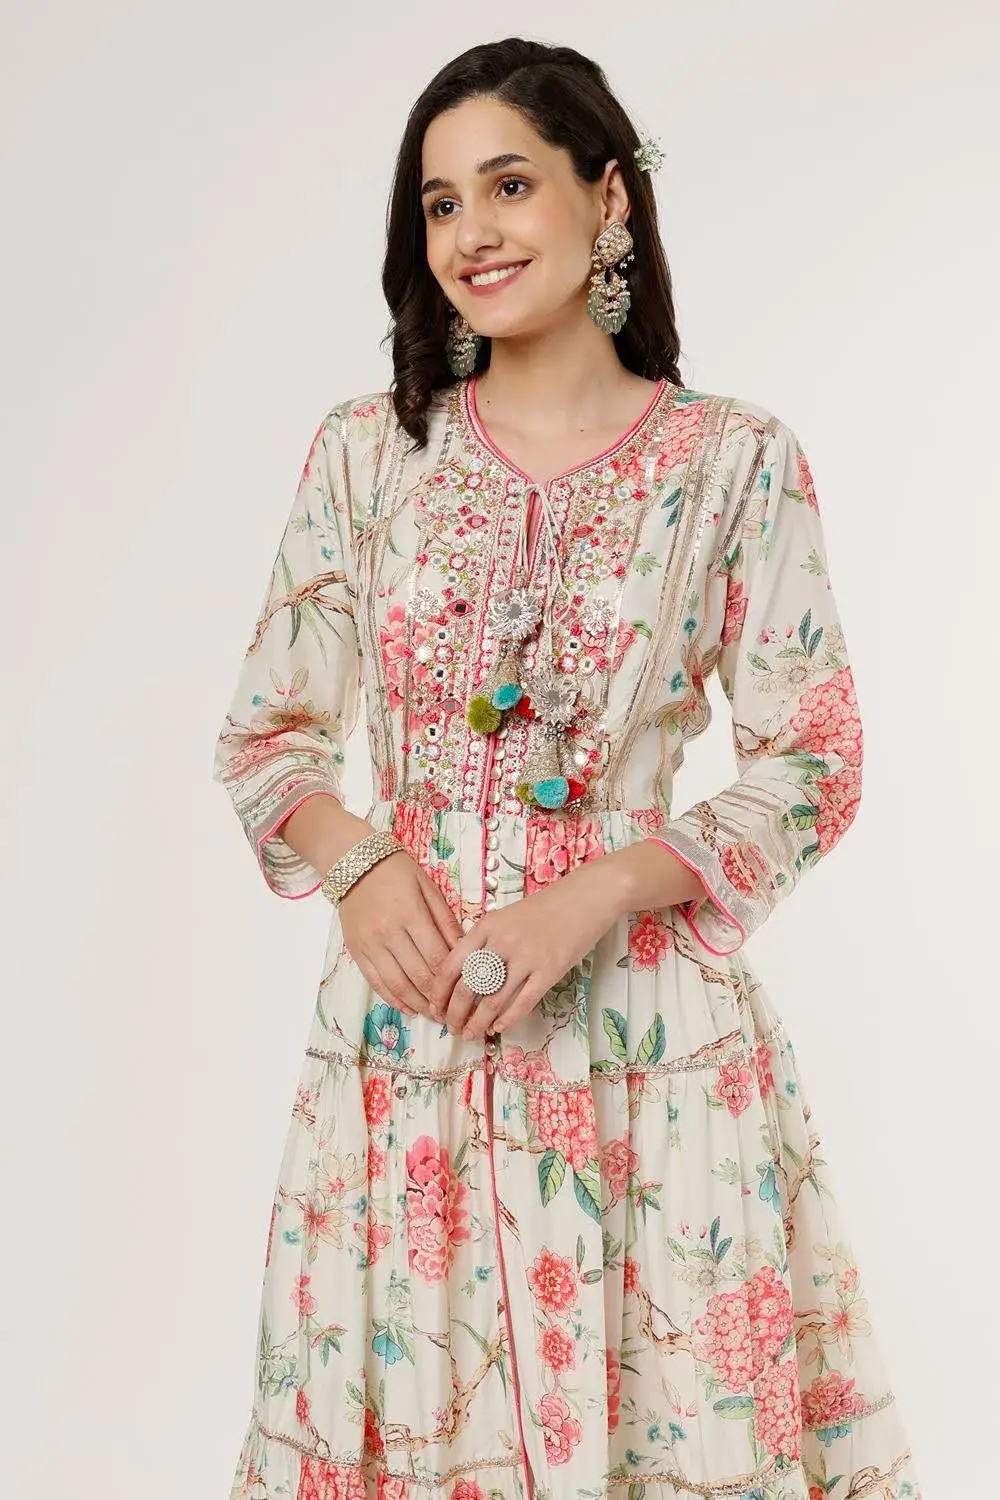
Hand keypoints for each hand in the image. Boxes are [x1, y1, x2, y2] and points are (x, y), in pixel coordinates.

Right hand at [338, 850, 463, 1022]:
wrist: (353, 862)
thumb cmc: (397, 871)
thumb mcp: (428, 887)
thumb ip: (445, 919)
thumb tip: (464, 950)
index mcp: (411, 914)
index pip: (437, 957)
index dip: (453, 981)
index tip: (466, 994)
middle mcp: (389, 933)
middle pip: (419, 975)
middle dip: (438, 999)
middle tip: (453, 1012)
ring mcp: (370, 944)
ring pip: (397, 984)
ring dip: (417, 1004)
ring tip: (433, 1015)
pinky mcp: (356, 951)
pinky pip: (376, 982)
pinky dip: (393, 999)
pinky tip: (408, 1008)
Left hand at [429, 860, 621, 1040]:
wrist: (586, 897)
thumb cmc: (545, 908)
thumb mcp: (505, 917)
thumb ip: (485, 941)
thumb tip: (464, 975)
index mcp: (486, 927)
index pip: (451, 966)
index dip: (439, 992)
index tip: (435, 1008)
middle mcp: (502, 942)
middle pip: (468, 987)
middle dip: (455, 1013)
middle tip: (452, 1027)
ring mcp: (527, 957)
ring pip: (493, 1001)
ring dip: (479, 1023)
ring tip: (472, 1034)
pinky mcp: (550, 970)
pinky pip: (523, 1003)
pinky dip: (508, 1020)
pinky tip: (500, 1028)